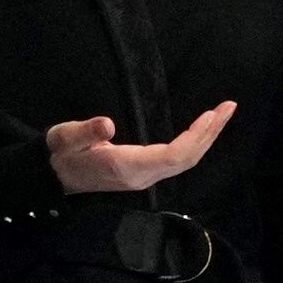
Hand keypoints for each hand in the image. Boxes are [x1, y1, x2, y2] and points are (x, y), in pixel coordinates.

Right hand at [45, 101, 235, 193]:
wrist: (54, 176)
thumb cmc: (61, 154)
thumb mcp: (65, 139)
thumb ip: (85, 132)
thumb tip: (107, 124)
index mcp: (128, 167)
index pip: (173, 156)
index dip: (195, 136)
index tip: (211, 114)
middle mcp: (142, 175)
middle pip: (186, 158)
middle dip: (210, 134)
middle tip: (229, 107)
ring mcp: (145, 176)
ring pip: (185, 160)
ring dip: (206, 138)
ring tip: (222, 114)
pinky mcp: (144, 172)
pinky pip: (177, 159)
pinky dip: (194, 142)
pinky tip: (203, 129)